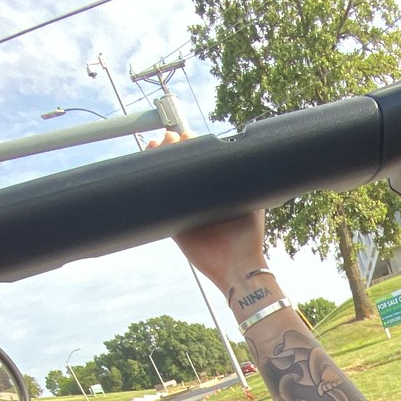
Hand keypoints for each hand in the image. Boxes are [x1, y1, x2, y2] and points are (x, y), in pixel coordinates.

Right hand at [145, 130, 267, 291]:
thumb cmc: (248, 237)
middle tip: (170, 138)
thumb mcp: (253, 203)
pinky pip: (161, 204)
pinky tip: (147, 167)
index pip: (200, 164)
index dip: (191, 148)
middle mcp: (199, 200)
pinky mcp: (174, 226)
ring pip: (168, 182)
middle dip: (173, 149)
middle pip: (181, 168)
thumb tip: (247, 158)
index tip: (187, 135)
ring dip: (160, 162)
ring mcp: (185, 211)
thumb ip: (249, 182)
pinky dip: (152, 186)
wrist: (238, 265)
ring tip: (157, 146)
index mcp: (215, 192)